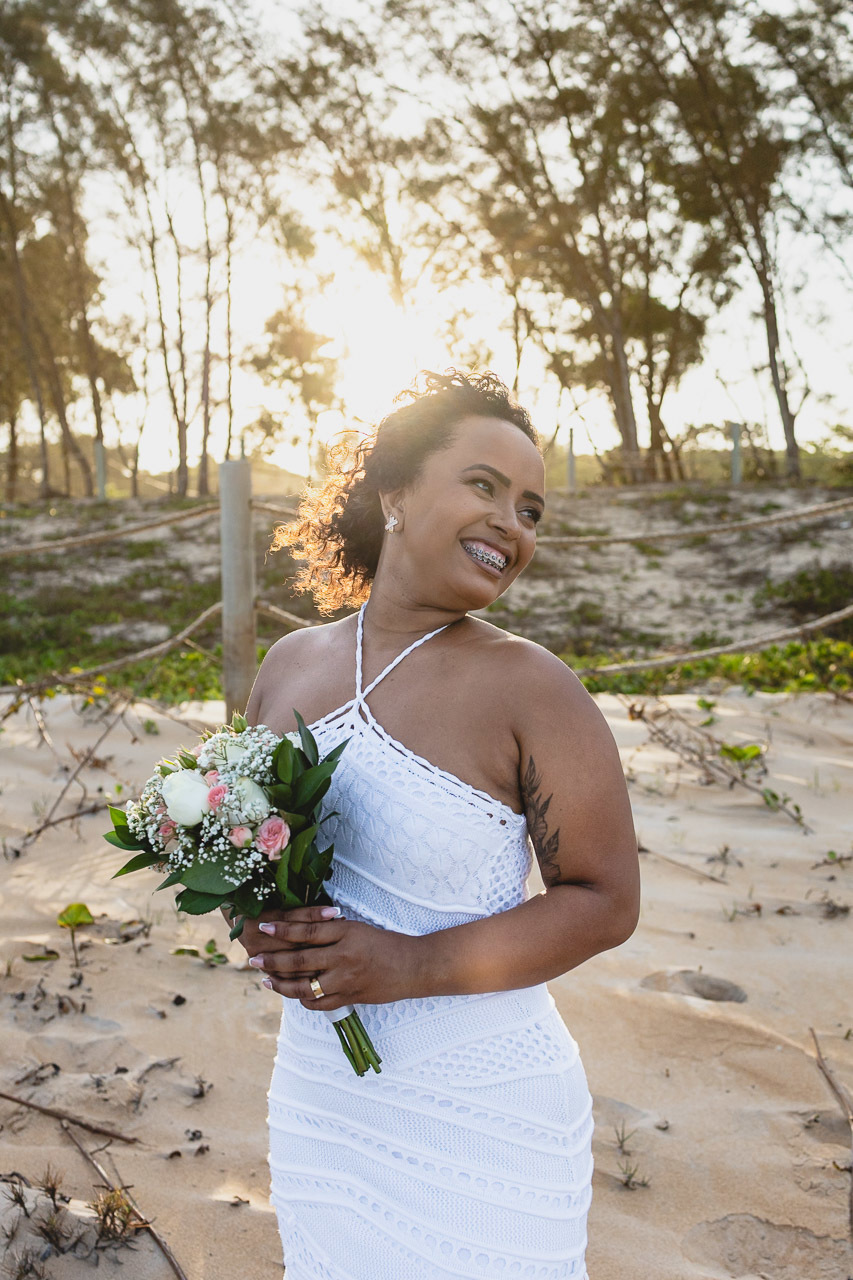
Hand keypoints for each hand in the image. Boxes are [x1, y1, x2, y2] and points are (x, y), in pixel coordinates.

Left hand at [246, 907, 420, 1011]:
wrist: (413, 966)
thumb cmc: (386, 943)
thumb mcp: (358, 928)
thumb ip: (331, 930)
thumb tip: (302, 931)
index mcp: (346, 933)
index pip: (307, 930)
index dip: (283, 930)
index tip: (264, 928)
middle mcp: (343, 956)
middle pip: (300, 960)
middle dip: (273, 960)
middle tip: (254, 959)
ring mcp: (346, 980)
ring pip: (305, 986)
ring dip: (282, 984)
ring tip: (266, 980)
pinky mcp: (349, 997)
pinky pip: (319, 1003)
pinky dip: (303, 999)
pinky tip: (293, 994)